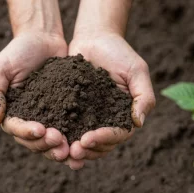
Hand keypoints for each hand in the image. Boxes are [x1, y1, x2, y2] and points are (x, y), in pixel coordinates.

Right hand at [0, 32, 69, 161]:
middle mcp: (28, 119)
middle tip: (60, 141)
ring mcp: (47, 117)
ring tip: (72, 148)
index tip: (41, 129)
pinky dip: (74, 137)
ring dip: (60, 148)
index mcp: (11, 112)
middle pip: (34, 141)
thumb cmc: (18, 51)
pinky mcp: (64, 112)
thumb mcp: (0, 69)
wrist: (43, 38)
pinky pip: (69, 129)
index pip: (16, 129)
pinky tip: (84, 140)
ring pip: (51, 141)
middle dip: (46, 144)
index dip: (27, 133)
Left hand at [67, 32, 155, 166]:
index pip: (117, 135)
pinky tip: (50, 139)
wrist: (94, 38)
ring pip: (83, 141)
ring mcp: (89, 117)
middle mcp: (107, 120)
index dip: (104, 140)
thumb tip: (138, 123)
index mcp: (124, 114)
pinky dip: (61, 136)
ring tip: (61, 151)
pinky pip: (67, 126)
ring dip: (73, 150)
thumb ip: (143, 96)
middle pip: (100, 145)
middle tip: (73, 152)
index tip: (88, 139)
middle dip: (87, 151)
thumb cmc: (119, 52)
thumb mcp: (136, 70)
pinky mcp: (72, 110)